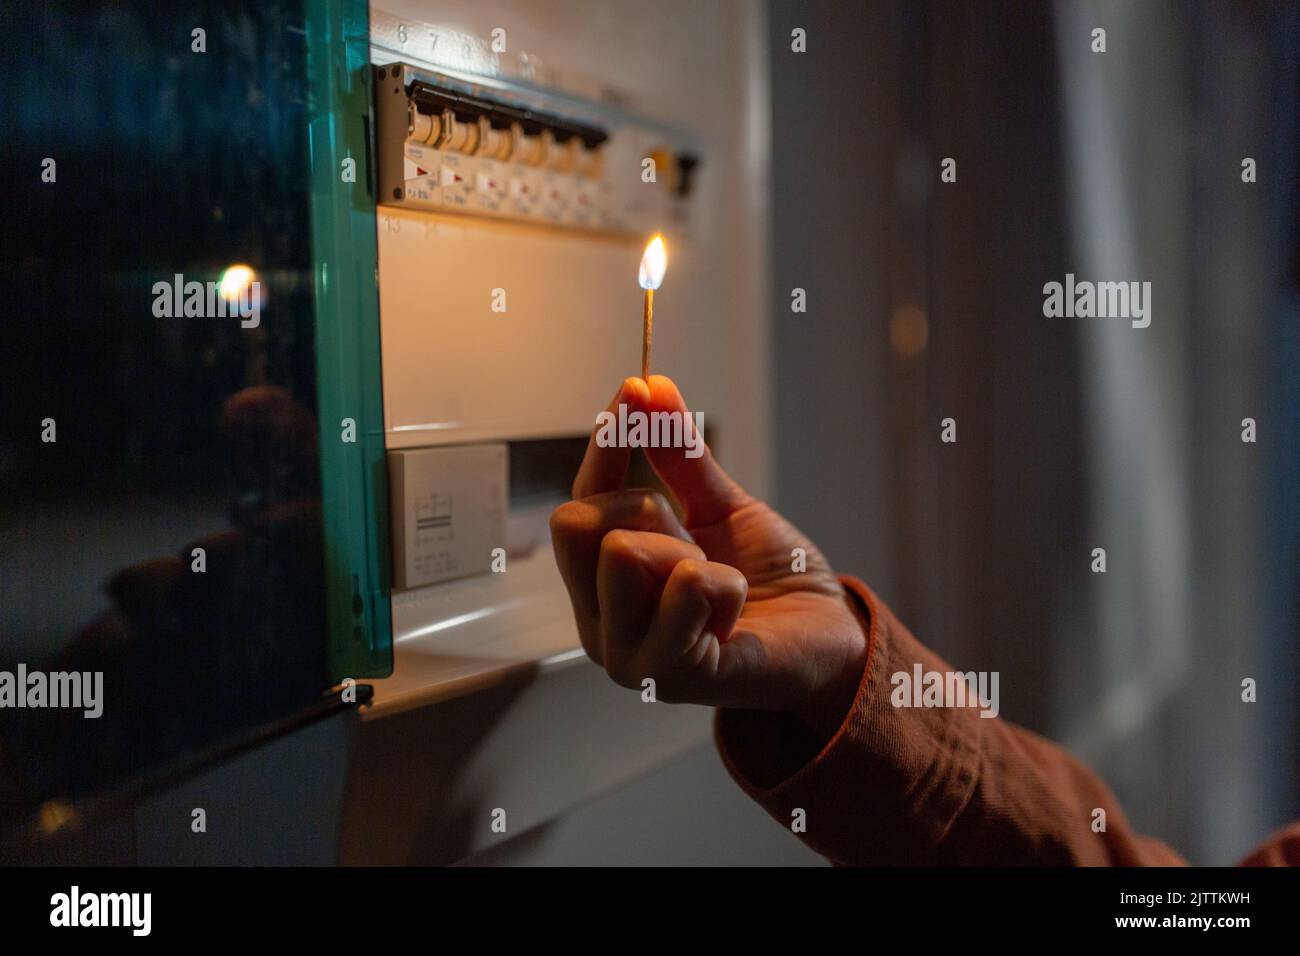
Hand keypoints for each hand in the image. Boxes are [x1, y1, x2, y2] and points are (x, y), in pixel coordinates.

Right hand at [550, 375, 867, 741]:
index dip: (605, 444)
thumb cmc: (770, 580)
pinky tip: (734, 611)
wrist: (829, 635)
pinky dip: (724, 584)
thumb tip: (649, 388)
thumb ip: (677, 454)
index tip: (635, 390)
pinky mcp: (670, 675)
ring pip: (624, 553)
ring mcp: (628, 656)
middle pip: (579, 524)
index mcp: (601, 585)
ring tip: (718, 585)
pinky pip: (683, 588)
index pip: (577, 502)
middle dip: (647, 511)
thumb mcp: (720, 505)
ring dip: (691, 555)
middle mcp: (600, 624)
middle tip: (695, 544)